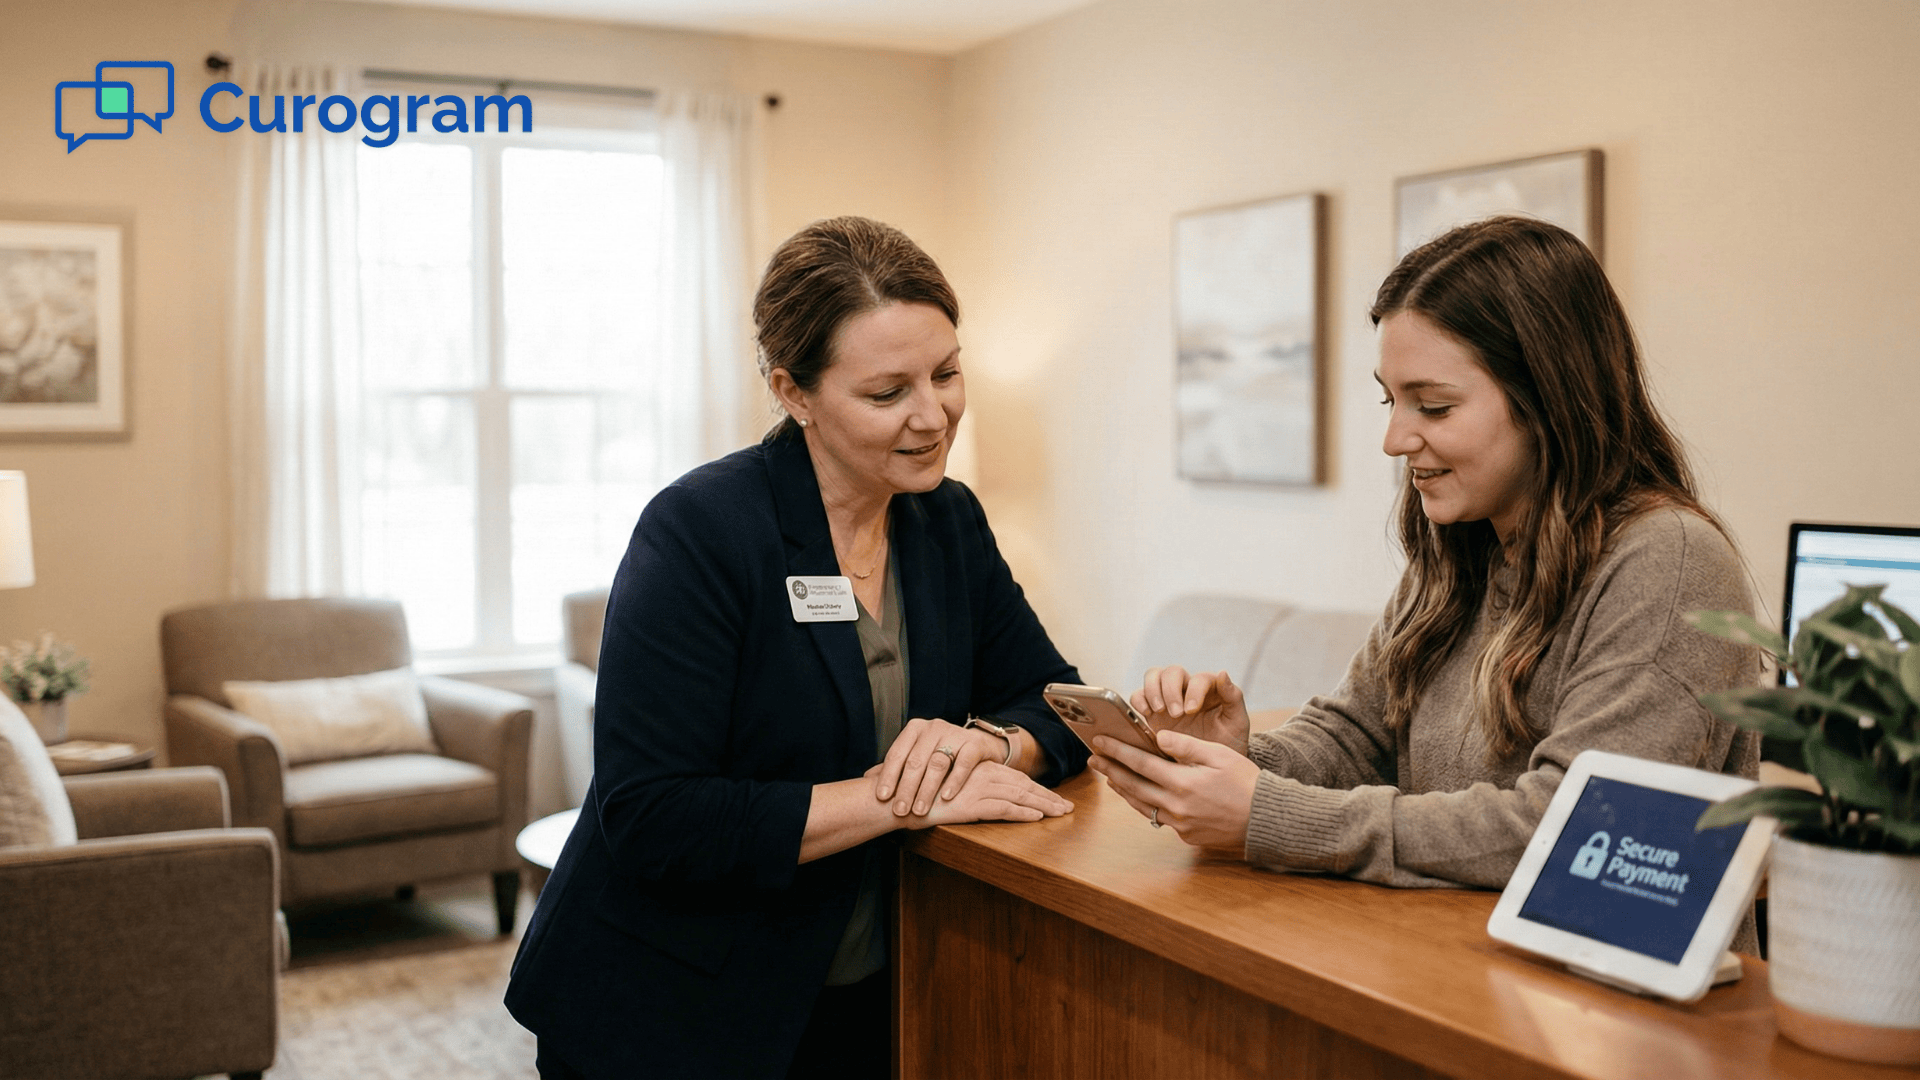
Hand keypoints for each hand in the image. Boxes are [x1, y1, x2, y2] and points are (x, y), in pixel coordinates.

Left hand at [875, 717, 1011, 816]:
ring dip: (927, 790)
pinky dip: (954, 781)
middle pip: (915, 760)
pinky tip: (946, 798)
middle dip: (906, 788)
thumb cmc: (942, 753)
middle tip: (900, 811)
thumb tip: (866, 779)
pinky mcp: (975, 744)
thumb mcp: (918, 756)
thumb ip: (896, 767)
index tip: (882, 798)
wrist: (978, 746)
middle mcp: (933, 728)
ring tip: (920, 810)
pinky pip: (963, 763)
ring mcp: (955, 734)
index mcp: (915, 729)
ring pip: (937, 763)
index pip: (897, 753)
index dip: (888, 776)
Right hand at [904, 761, 1072, 828]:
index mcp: (978, 769)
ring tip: (1061, 813)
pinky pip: (1003, 808)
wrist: (897, 798)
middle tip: (1067, 808)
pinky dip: (1022, 813)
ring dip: (1043, 805)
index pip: (1015, 778)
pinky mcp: (970, 803)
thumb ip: (965, 790)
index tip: (1054, 798)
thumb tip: (980, 798)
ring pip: (1019, 795)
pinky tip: (1038, 817)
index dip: (1037, 788)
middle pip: (1023, 785)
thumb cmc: (919, 796)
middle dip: (1048, 796)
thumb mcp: (947, 790)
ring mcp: (977, 788)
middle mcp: (981, 774)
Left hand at [1089, 728, 1258, 849]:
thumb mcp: (1219, 755)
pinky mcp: (1187, 835)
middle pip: (1134, 786)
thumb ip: (1186, 746)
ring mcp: (1180, 824)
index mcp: (1183, 783)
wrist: (1267, 819)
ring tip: (1110, 777)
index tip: (1099, 742)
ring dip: (1124, 790)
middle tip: (1093, 759)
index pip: (1140, 763)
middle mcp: (1176, 807)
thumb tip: (1159, 737)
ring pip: (1142, 805)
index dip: (1117, 751)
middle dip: (1112, 771)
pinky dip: (1145, 804)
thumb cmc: (1246, 782)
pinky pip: (1159, 818)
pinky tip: (1140, 796)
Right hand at [1131, 666, 1250, 756]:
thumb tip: (1222, 672)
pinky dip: (1138, 700)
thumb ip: (1233, 696)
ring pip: (1153, 676)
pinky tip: (1145, 713)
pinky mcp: (1152, 712)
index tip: (1191, 711)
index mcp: (1209, 689)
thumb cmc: (1228, 742)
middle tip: (1176, 714)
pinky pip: (1138, 695)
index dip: (1194, 691)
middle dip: (1171, 690)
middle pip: (1173, 672)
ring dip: (1153, 690)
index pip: (1199, 678)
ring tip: (1158, 711)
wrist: (1212, 768)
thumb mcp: (1237, 722)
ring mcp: (1167, 698)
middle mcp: (1186, 689)